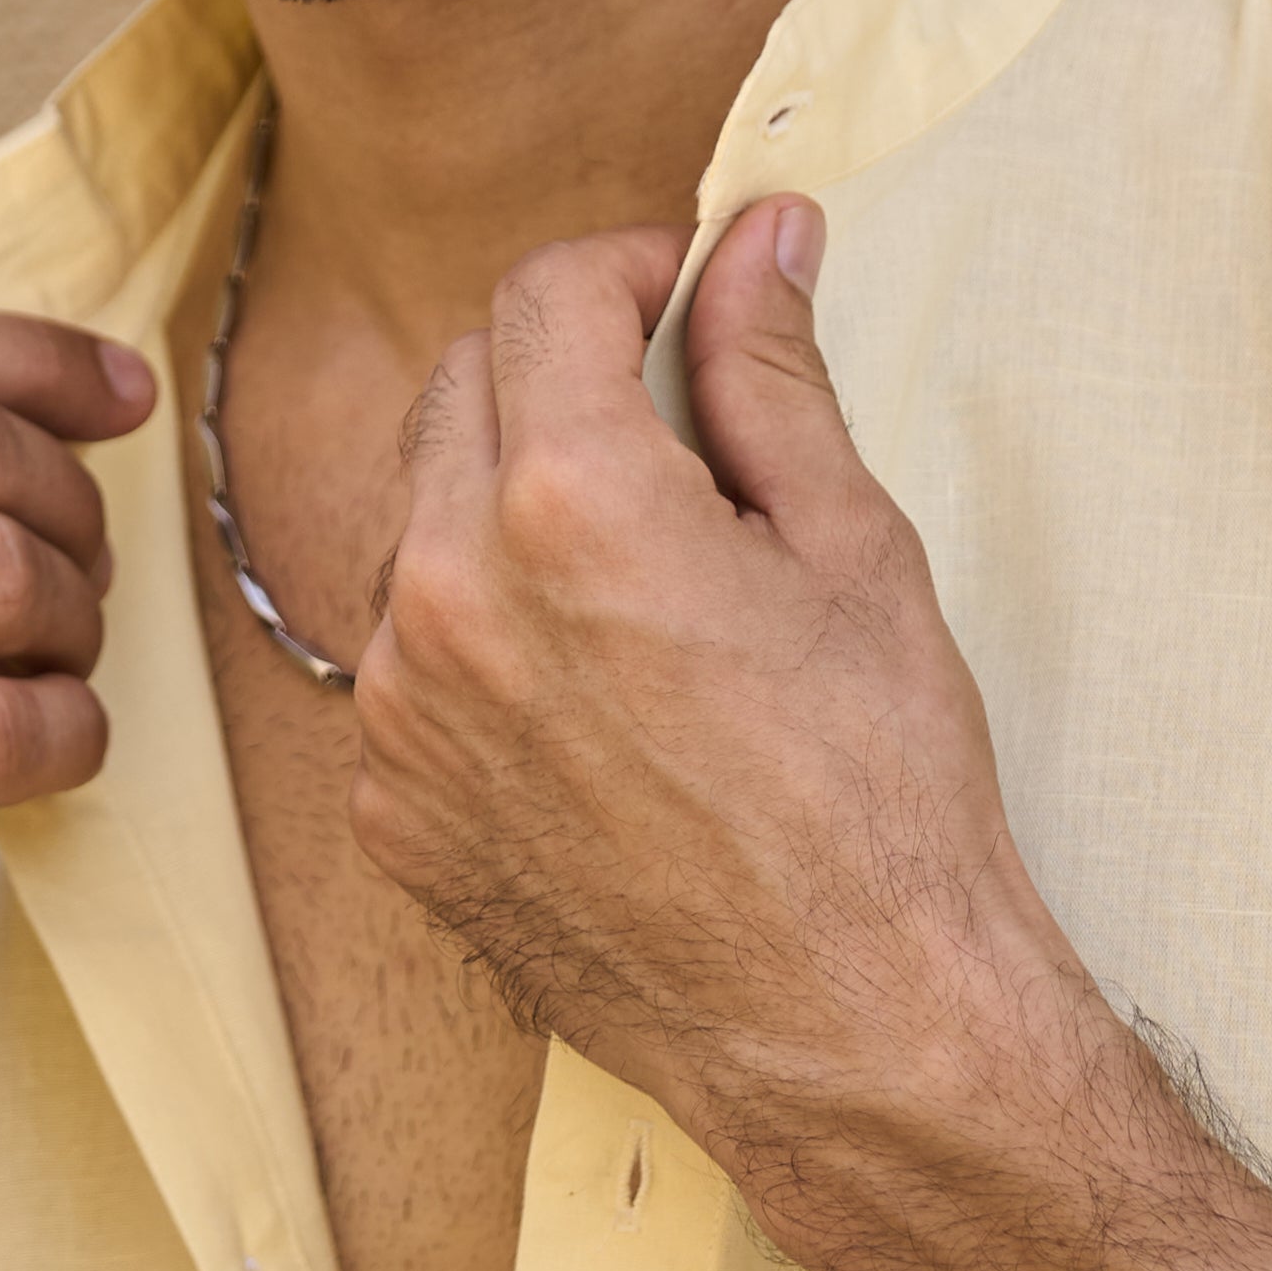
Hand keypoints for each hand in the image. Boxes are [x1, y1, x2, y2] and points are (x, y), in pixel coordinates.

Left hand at [345, 200, 1075, 1178]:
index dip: (628, 267)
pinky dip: (481, 637)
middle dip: (560, 370)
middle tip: (672, 420)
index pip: (544, 296)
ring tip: (638, 572)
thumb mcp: (851, 548)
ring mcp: (400, 714)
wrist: (856, 1030)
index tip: (684, 293)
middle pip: (462, 387)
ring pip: (420, 522)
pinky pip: (407, 662)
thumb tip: (756, 240)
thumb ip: (771, 372)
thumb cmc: (880, 796)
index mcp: (568, 504)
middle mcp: (448, 595)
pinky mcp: (391, 810)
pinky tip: (594, 691)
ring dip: (507, 501)